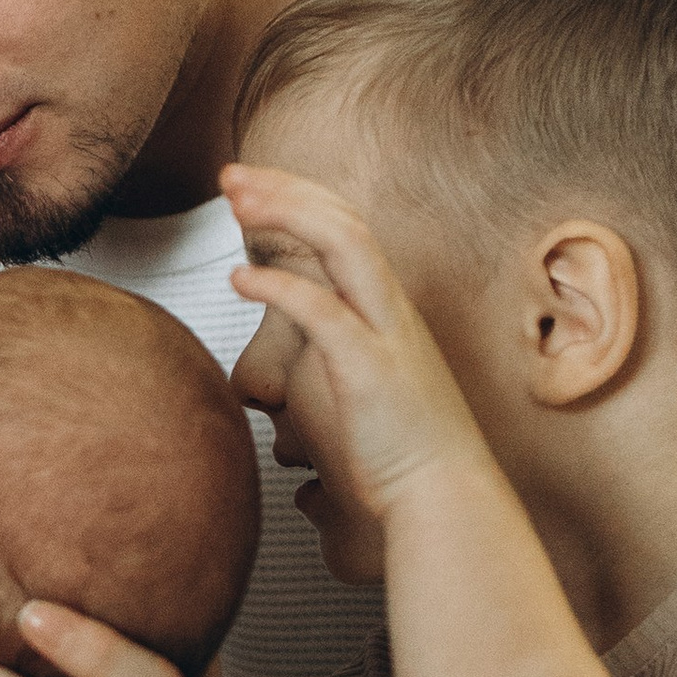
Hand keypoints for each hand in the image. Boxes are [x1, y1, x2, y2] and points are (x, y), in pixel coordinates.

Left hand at [221, 163, 490, 528]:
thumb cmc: (401, 464)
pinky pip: (324, 311)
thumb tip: (293, 424)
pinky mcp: (370, 368)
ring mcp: (386, 336)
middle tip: (231, 174)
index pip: (347, 229)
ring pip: (343, 244)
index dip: (299, 199)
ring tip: (235, 199)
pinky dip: (279, 287)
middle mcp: (392, 312)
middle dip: (285, 188)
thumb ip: (332, 390)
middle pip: (344, 219)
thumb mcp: (361, 404)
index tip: (251, 190)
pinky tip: (240, 278)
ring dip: (286, 212)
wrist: (445, 502)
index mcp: (390, 313)